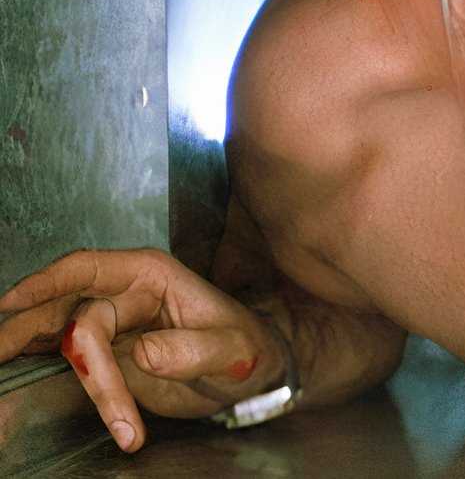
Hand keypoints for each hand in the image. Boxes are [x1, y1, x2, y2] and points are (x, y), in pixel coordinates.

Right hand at [0, 248, 285, 451]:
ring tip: (3, 386)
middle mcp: (121, 292)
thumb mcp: (233, 351)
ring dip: (30, 359)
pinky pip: (60, 355)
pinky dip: (37, 368)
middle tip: (21, 366)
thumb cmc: (245, 350)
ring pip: (53, 335)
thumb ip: (191, 351)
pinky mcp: (102, 351)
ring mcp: (107, 321)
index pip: (87, 268)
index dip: (46, 281)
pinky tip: (13, 378)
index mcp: (150, 275)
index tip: (13, 301)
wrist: (250, 373)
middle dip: (43, 343)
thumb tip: (142, 352)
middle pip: (66, 312)